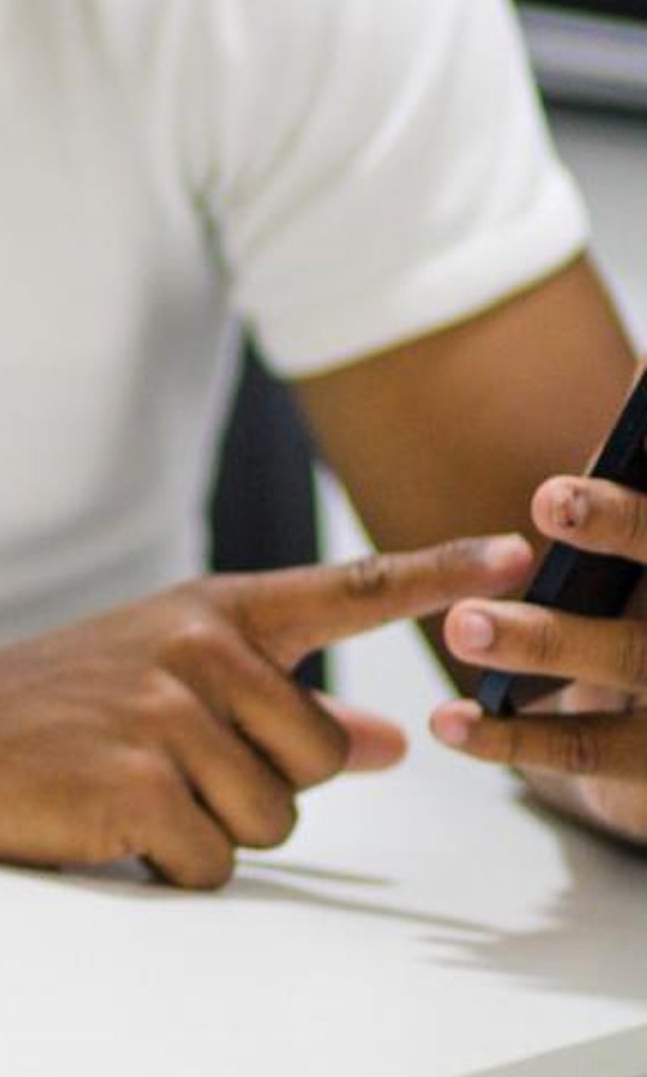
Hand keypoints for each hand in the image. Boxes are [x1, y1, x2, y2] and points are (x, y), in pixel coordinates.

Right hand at [0, 535, 532, 888]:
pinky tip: (108, 824)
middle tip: (166, 764)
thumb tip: (389, 743)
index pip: (348, 588)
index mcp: (217, 611)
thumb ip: (285, 703)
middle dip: (256, 786)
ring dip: (209, 831)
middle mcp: (199, 646)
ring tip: (132, 791)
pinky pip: (211, 865)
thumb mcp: (172, 678)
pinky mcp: (136, 783)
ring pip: (269, 819)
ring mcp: (166, 712)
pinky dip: (167, 866)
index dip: (438, 574)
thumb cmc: (60, 701)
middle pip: (315, 760)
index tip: (513, 556)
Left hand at [433, 475, 646, 844]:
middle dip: (620, 525)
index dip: (637, 497)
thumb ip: (623, 484)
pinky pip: (586, 748)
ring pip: (627, 656)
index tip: (586, 461)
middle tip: (550, 497)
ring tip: (466, 622)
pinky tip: (449, 719)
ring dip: (544, 638)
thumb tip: (644, 328)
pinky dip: (513, 736)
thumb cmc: (638, 603)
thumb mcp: (634, 539)